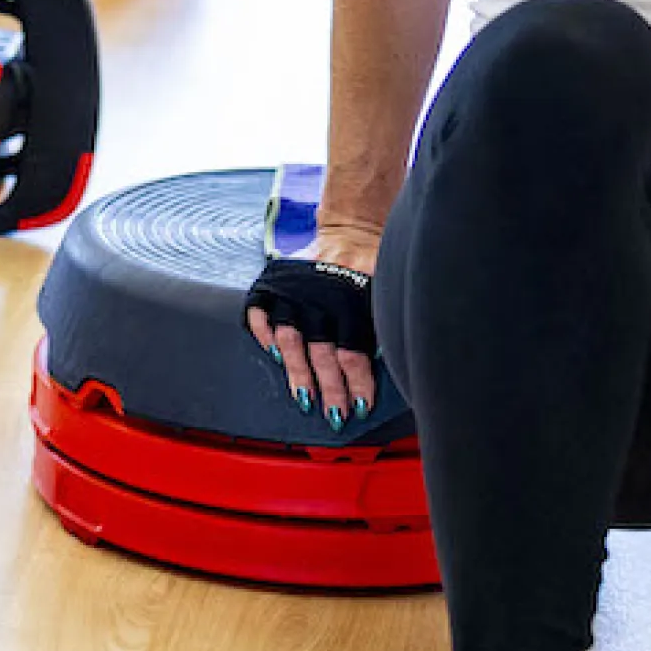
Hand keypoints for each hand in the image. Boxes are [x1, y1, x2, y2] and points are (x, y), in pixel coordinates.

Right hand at [242, 225, 381, 426]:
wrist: (349, 234)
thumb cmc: (370, 272)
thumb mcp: (383, 296)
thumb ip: (381, 328)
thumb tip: (391, 365)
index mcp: (349, 302)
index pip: (353, 352)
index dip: (358, 383)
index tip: (362, 407)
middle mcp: (318, 299)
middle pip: (322, 353)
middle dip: (330, 388)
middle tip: (335, 416)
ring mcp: (291, 292)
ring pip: (290, 339)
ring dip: (297, 372)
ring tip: (304, 399)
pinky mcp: (271, 285)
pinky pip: (258, 313)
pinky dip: (262, 333)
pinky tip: (271, 354)